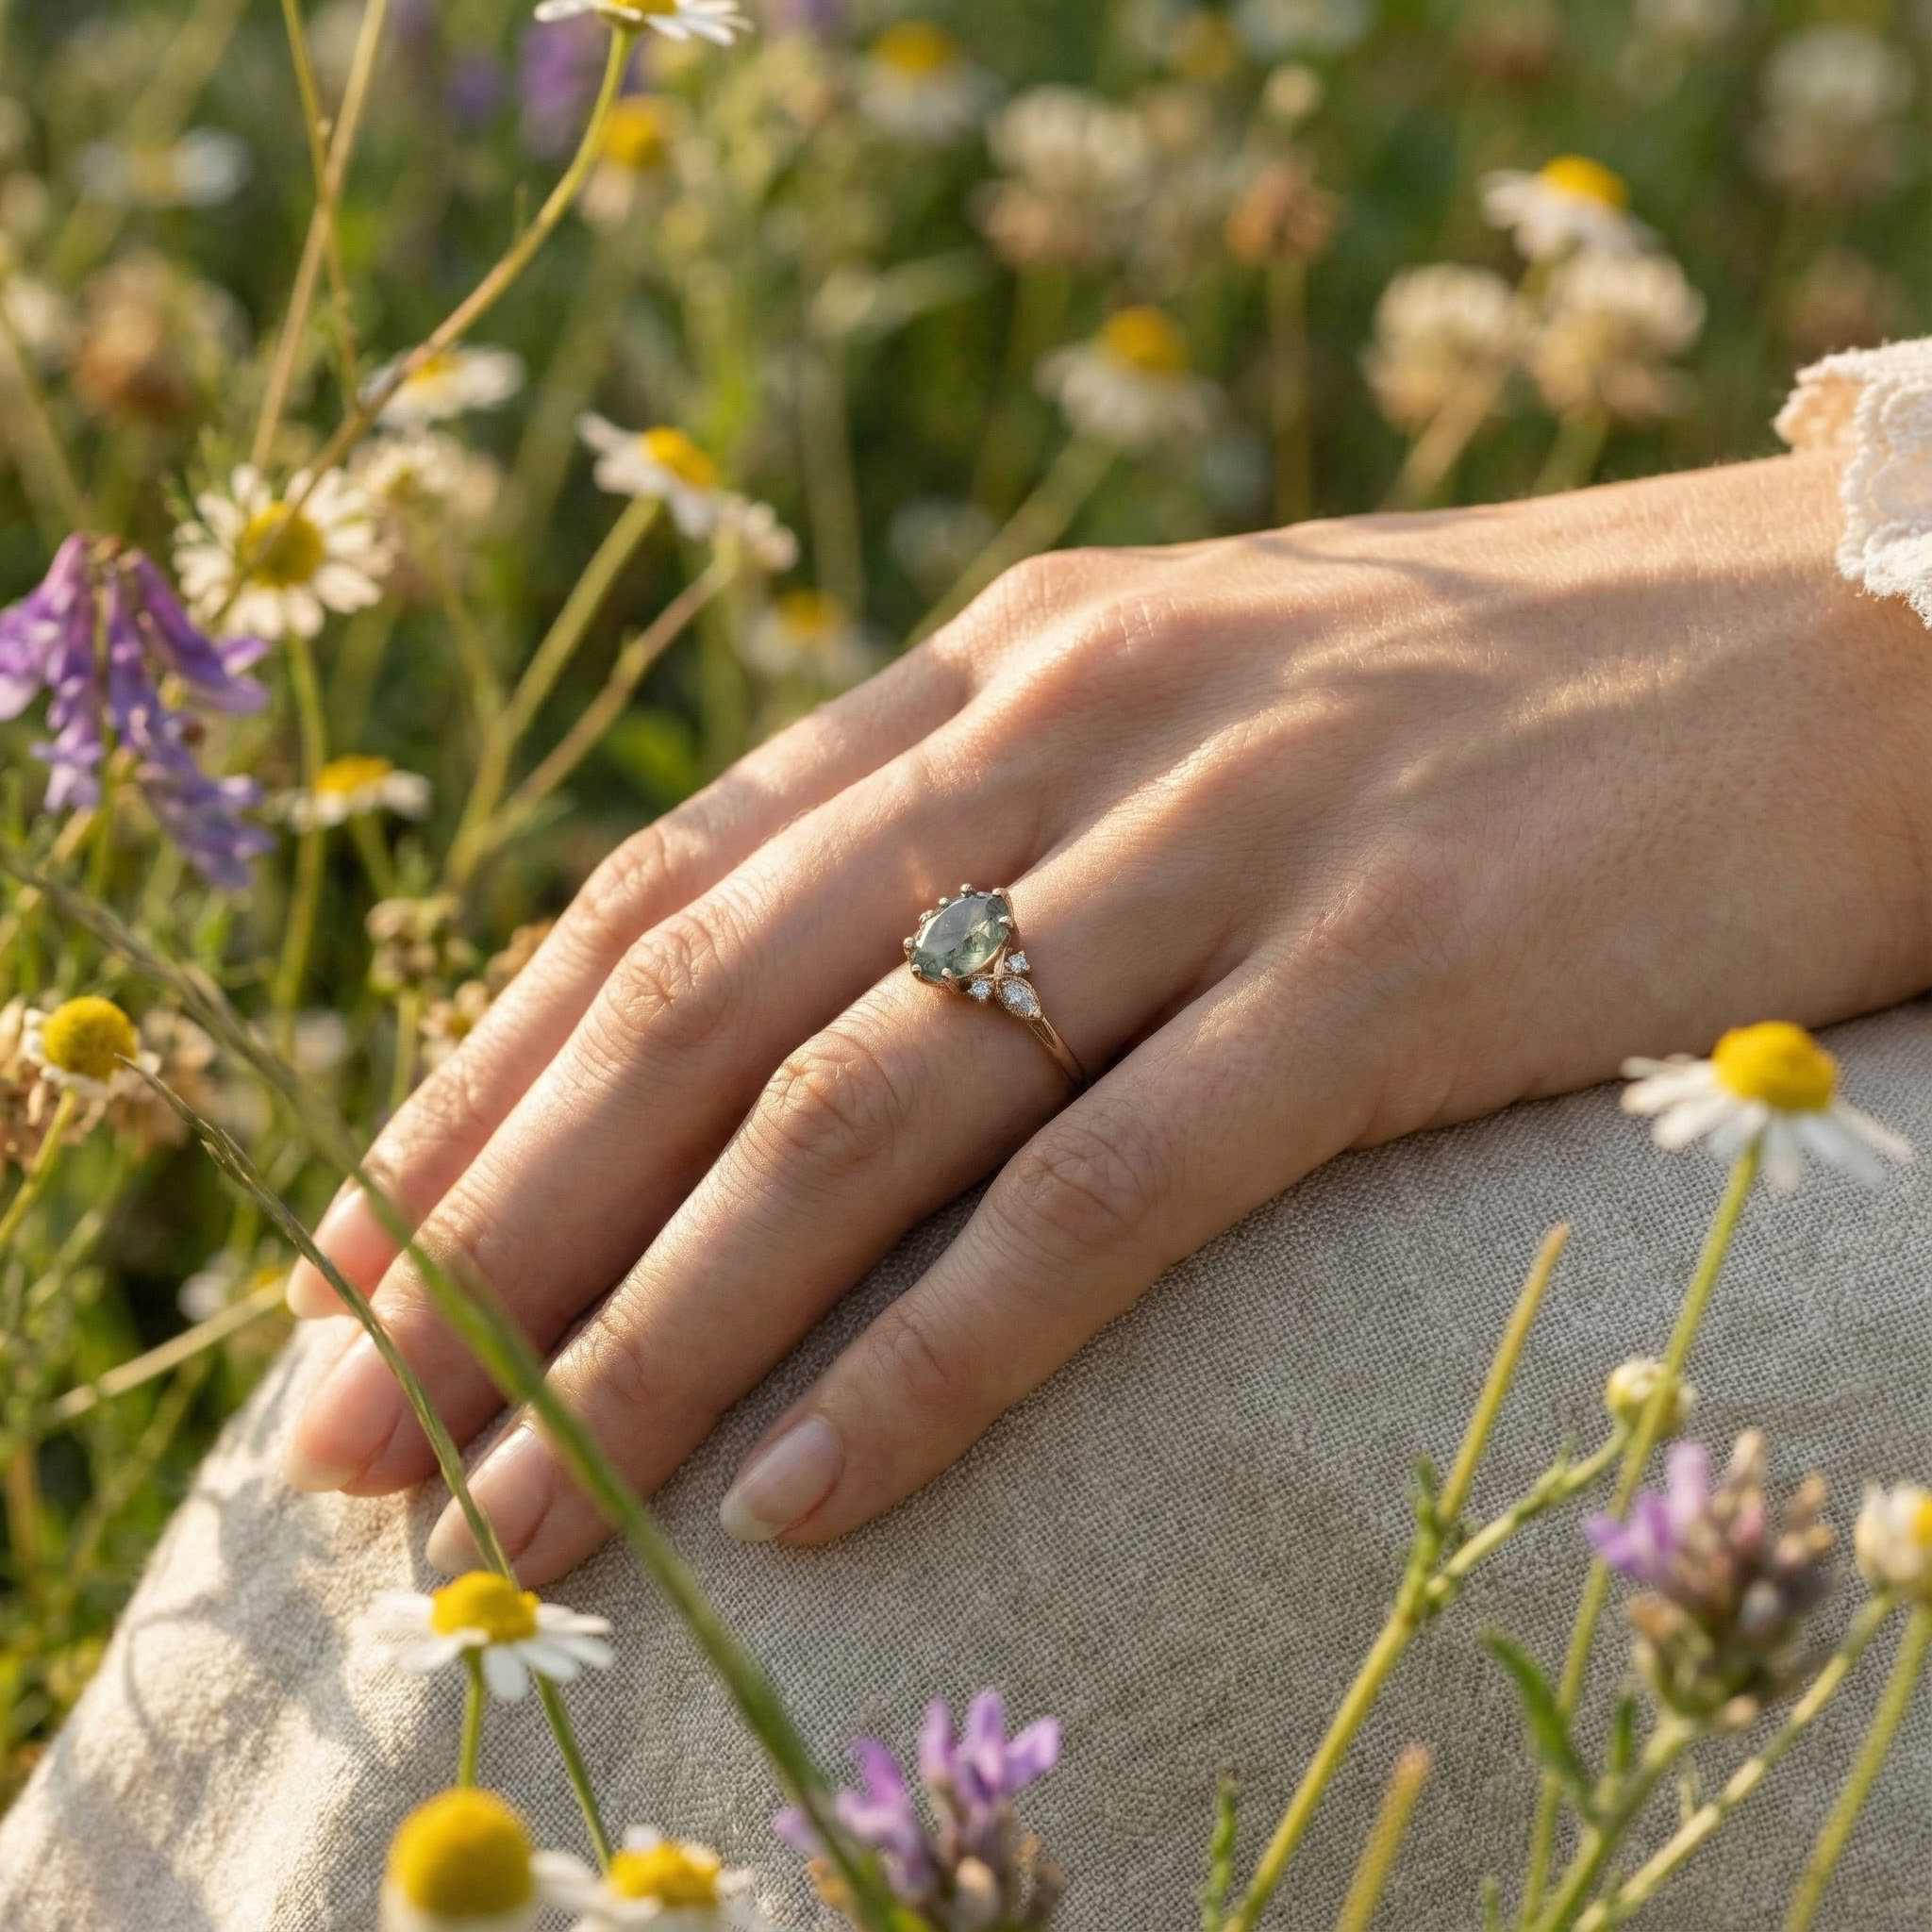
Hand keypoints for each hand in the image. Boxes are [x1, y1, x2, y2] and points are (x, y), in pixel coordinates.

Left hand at [282, 452, 1931, 1582]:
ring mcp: (1232, 842)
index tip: (348, 1266)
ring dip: (659, 1332)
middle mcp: (1078, 725)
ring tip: (515, 1516)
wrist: (1839, 636)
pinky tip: (809, 1495)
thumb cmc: (1509, 698)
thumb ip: (1005, 818)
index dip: (480, 1087)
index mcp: (1011, 661)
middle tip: (343, 1437)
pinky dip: (942, 1353)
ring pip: (864, 1112)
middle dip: (495, 1237)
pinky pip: (1109, 1191)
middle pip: (703, 1007)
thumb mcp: (1203, 707)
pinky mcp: (1389, 970)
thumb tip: (806, 1003)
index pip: (665, 889)